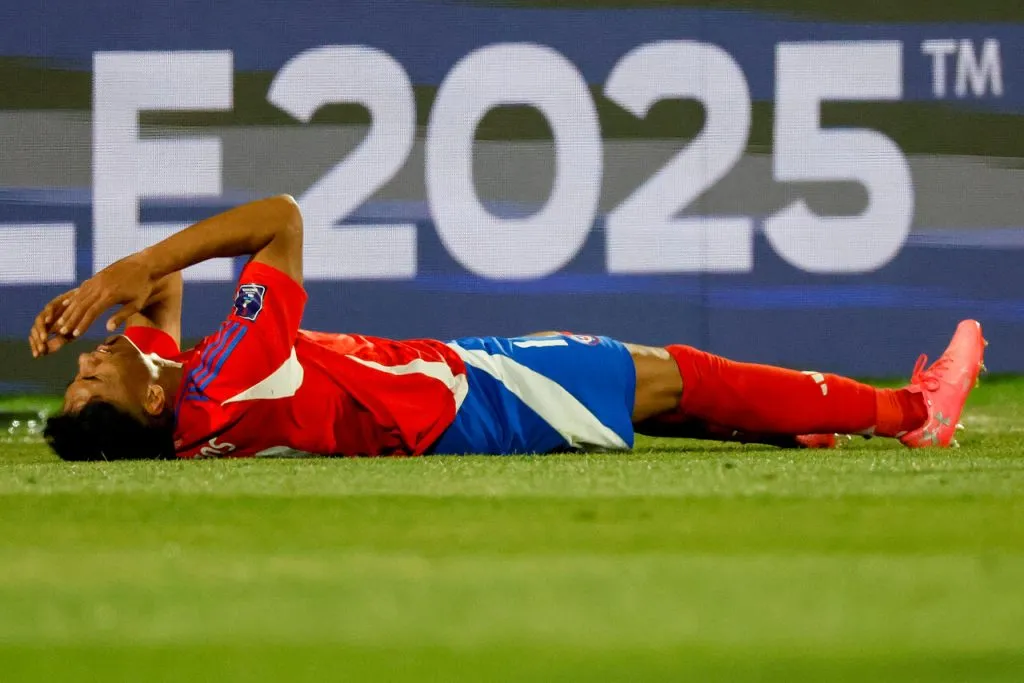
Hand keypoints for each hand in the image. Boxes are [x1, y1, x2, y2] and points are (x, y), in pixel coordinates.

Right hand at [29, 255, 155, 355]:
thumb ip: (122, 315)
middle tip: (61, 331)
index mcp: (110, 295)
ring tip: (60, 322)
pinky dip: (72, 298)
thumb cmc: (143, 287)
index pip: (92, 312)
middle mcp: (100, 287)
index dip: (82, 324)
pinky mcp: (96, 277)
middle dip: (71, 319)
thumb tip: (108, 328)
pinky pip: (81, 289)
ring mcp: (96, 280)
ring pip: (78, 297)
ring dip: (68, 310)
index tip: (75, 334)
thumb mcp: (136, 303)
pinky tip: (65, 305)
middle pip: (81, 306)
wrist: (144, 264)